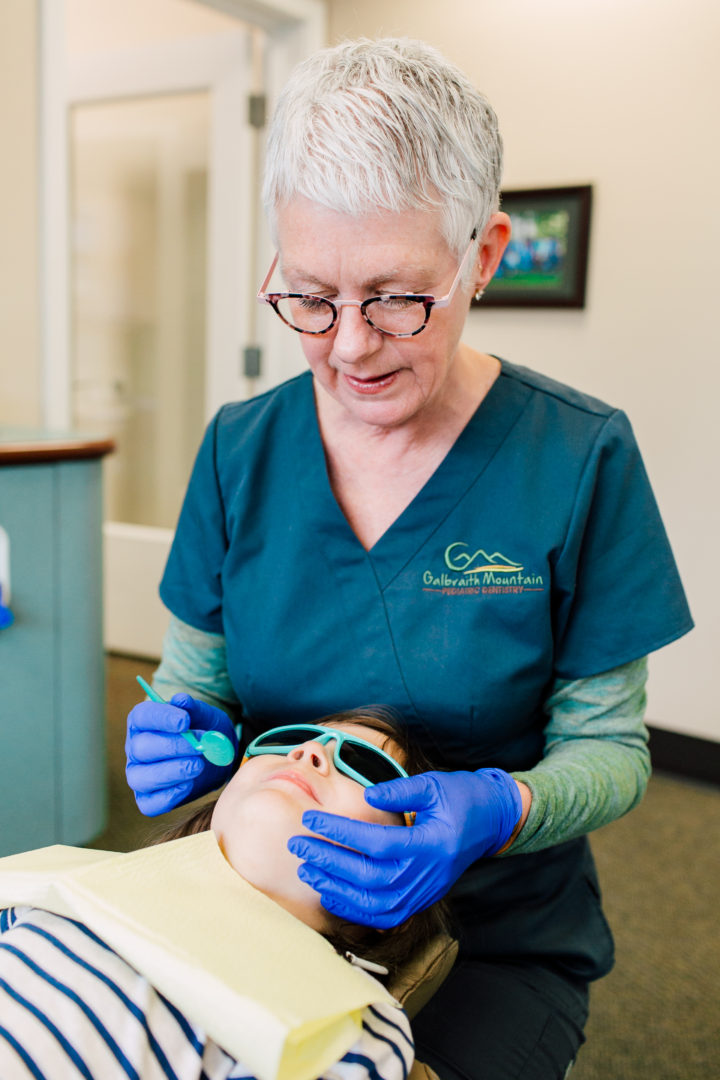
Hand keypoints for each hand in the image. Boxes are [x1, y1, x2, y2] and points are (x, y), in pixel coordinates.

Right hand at [126, 693, 237, 815]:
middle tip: (199, 746)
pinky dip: (168, 796)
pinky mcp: (148, 799)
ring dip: (171, 772)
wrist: (215, 756)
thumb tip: (181, 700)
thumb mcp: (205, 715)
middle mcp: (135, 748)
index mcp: (143, 722)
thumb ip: (194, 708)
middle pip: (141, 748)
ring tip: (198, 765)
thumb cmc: (204, 730)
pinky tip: (189, 784)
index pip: (142, 716)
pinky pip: (150, 804)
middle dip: (172, 747)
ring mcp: (138, 775)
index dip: (161, 718)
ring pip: (141, 778)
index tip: (185, 721)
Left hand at [287, 769, 521, 927]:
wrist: (491, 822)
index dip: (339, 831)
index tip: (311, 818)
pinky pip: (383, 916)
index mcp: (430, 844)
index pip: (375, 843)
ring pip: (372, 903)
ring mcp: (423, 892)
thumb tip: (365, 796)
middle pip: (368, 877)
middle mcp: (426, 875)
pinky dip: (354, 911)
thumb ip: (400, 790)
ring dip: (335, 889)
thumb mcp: (434, 785)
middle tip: (298, 845)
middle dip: (328, 861)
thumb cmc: (461, 798)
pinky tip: (330, 895)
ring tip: (306, 870)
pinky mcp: (420, 900)